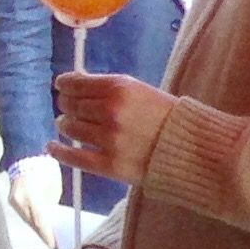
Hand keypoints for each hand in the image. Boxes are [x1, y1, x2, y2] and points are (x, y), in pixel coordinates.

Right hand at [6, 157, 63, 245]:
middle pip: (33, 224)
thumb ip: (53, 205)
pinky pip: (24, 215)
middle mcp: (20, 200)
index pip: (41, 221)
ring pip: (28, 221)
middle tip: (55, 246)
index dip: (48, 235)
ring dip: (39, 230)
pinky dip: (33, 222)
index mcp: (32, 197)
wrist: (28, 156)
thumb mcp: (55, 188)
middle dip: (45, 236)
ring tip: (51, 241)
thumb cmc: (46, 170)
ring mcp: (14, 200)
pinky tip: (41, 229)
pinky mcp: (12, 200)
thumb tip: (57, 221)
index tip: (55, 246)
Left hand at [49, 73, 174, 189]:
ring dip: (66, 126)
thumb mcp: (142, 92)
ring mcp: (109, 139)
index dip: (65, 86)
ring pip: (69, 128)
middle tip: (71, 110)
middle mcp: (111, 111)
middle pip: (70, 105)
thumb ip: (108, 88)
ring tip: (72, 127)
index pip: (74, 84)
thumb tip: (71, 84)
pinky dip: (58, 151)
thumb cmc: (170, 118)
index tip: (64, 88)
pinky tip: (53, 147)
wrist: (196, 151)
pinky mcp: (110, 164)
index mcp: (120, 88)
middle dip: (67, 106)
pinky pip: (73, 156)